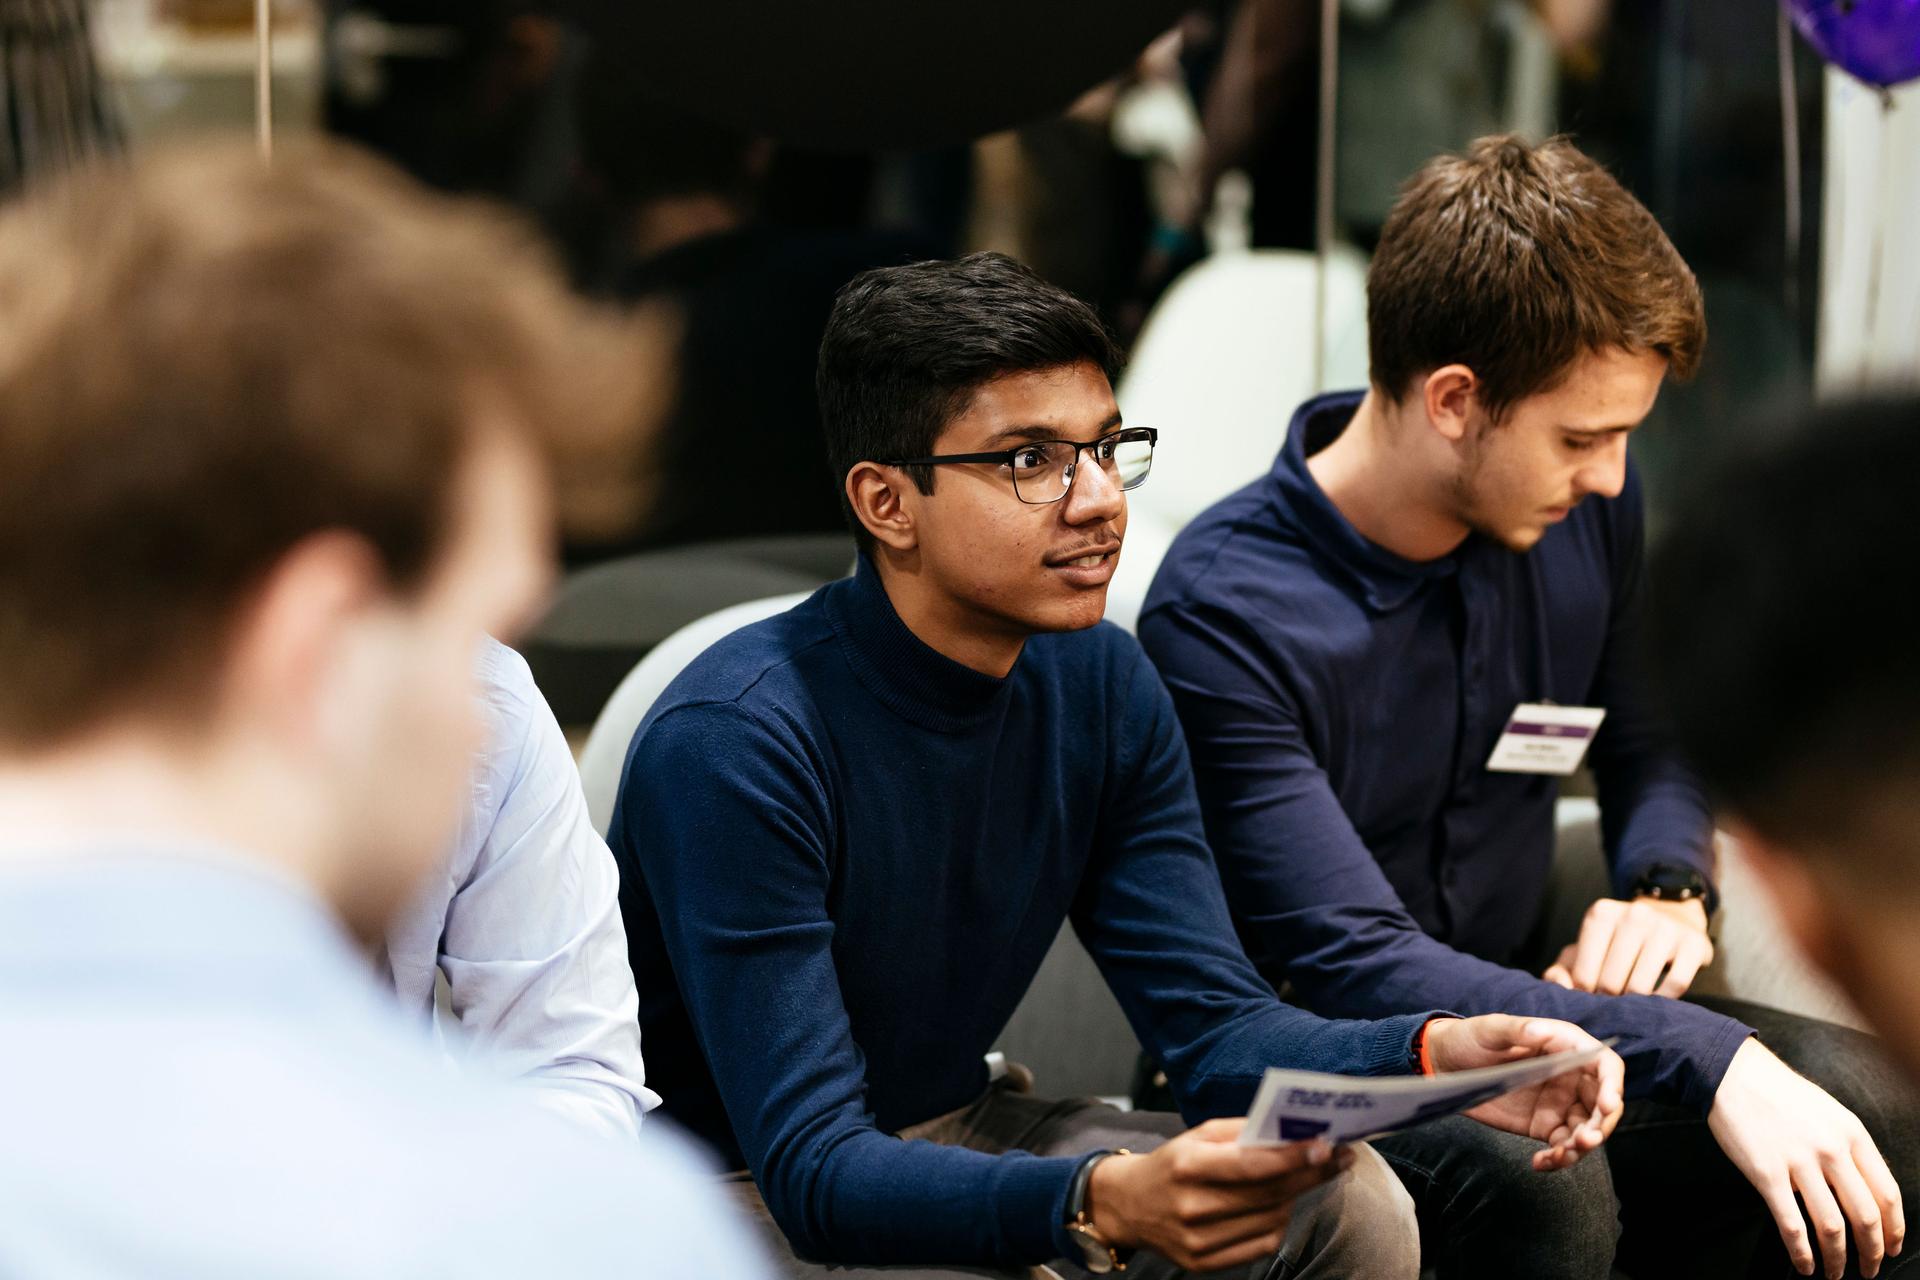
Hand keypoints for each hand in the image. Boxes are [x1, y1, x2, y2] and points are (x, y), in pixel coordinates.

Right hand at [1088, 1119, 1350, 1270]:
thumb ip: (1241, 1132)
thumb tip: (1291, 1132)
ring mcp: (1197, 1240)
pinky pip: (1261, 1246)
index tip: (1326, 1145)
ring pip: (1270, 1220)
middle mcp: (1191, 1206)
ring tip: (1303, 1177)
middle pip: (1267, 1194)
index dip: (1292, 1158)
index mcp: (1186, 1166)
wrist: (1128, 1205)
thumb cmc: (1171, 1163)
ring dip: (1294, 1197)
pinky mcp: (1203, 1263)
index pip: (1250, 1165)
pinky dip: (1278, 1223)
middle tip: (1339, 1157)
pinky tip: (1278, 1205)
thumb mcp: (1196, 1136)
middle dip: (1310, 1174)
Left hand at [1424, 1014, 1623, 1170]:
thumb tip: (1541, 1031)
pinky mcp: (1544, 1124)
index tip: (1607, 1105)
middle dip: (1601, 1125)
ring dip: (1581, 1147)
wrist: (1445, 1064)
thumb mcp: (1489, 1029)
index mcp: (1565, 1046)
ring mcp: (1559, 1103)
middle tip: (1585, 1140)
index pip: (1605, 1066)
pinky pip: (1563, 1145)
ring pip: (1587, 1129)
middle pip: (1603, 1104)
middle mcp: (1570, 1076)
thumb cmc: (1469, 1038)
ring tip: (1560, 1155)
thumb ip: (1516, 1029)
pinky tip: (1540, 1163)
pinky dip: (1558, 1158)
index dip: (1612, 1085)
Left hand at [1542, 895, 1712, 996]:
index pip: (1584, 974)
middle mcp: (1634, 915)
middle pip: (1611, 983)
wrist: (1671, 917)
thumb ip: (1564, 968)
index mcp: (1601, 914)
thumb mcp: (1587, 946)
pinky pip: (1676, 984)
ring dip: (1635, 1003)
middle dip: (1609, 1000)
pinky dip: (1665, 998)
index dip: (1585, 994)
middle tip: (1614, 1003)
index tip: (1591, 997)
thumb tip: (1558, 986)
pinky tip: (1658, 997)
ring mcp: (1666, 928)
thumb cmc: (1619, 941)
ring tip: (1633, 1003)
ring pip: (1641, 986)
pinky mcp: (1693, 944)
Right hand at [1709, 1038, 1904, 1277]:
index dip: (1893, 1228)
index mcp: (1852, 1134)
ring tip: (1836, 1273)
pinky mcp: (1766, 1173)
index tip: (1891, 1246)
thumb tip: (1862, 1190)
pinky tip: (1805, 1264)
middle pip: (1865, 1215)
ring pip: (1831, 1226)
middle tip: (1870, 1269)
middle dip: (1872, 1251)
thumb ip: (1849, 1148)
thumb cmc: (1779, 1092)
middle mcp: (1831, 1149)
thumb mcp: (1829, 1112)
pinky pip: (1791, 1224)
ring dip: (1838, 1259)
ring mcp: (1799, 1162)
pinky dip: (1802, 1252)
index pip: (1887, 1193)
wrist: (1732, 1073)